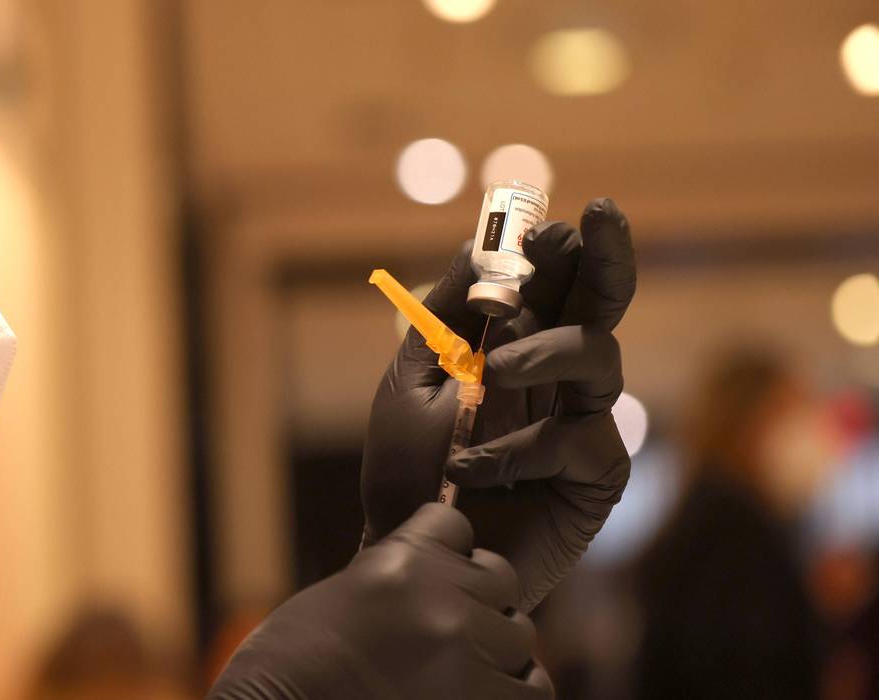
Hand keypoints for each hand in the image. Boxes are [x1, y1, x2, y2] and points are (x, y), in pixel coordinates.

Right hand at [209, 504, 552, 698]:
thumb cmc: (293, 662)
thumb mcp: (344, 594)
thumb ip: (399, 575)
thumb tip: (445, 570)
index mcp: (403, 561)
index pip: (456, 525)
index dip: (443, 550)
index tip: (425, 577)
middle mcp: (444, 601)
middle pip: (499, 577)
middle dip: (476, 597)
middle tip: (441, 628)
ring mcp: (469, 656)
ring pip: (520, 633)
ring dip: (494, 647)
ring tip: (454, 666)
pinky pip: (533, 687)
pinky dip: (512, 688)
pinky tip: (476, 690)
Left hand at [360, 198, 635, 610]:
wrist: (411, 555)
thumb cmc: (407, 472)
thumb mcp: (413, 381)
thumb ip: (447, 314)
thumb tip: (479, 241)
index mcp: (514, 348)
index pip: (550, 284)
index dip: (554, 249)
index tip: (544, 222)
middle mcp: (556, 379)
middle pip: (599, 305)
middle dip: (604, 256)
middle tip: (600, 215)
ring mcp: (581, 424)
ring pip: (599, 358)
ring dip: (546, 351)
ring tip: (493, 370)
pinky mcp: (594, 477)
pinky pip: (579, 440)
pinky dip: (519, 448)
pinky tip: (470, 470)